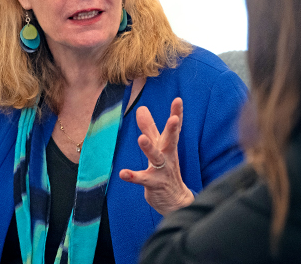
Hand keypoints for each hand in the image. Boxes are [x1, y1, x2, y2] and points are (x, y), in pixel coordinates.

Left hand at [119, 97, 193, 215]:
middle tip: (174, 119)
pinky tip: (122, 173)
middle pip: (171, 141)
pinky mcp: (154, 184)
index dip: (177, 114)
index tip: (178, 100)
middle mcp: (167, 156)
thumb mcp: (158, 147)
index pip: (173, 129)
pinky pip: (142, 179)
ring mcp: (162, 171)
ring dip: (149, 148)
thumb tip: (141, 108)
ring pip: (156, 158)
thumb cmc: (165, 169)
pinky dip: (133, 176)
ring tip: (141, 138)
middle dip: (172, 130)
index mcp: (168, 146)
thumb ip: (149, 128)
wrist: (175, 200)